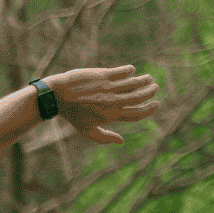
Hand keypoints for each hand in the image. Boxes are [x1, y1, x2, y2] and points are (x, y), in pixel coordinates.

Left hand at [45, 66, 159, 145]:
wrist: (57, 96)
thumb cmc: (72, 115)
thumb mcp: (87, 131)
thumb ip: (105, 137)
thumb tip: (121, 142)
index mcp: (110, 116)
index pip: (136, 114)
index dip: (149, 109)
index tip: (156, 104)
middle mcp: (111, 102)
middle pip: (139, 97)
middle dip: (150, 92)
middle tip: (155, 88)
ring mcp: (107, 88)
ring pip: (134, 83)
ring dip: (144, 80)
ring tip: (148, 79)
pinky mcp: (102, 75)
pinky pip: (122, 72)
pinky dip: (129, 70)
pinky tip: (131, 70)